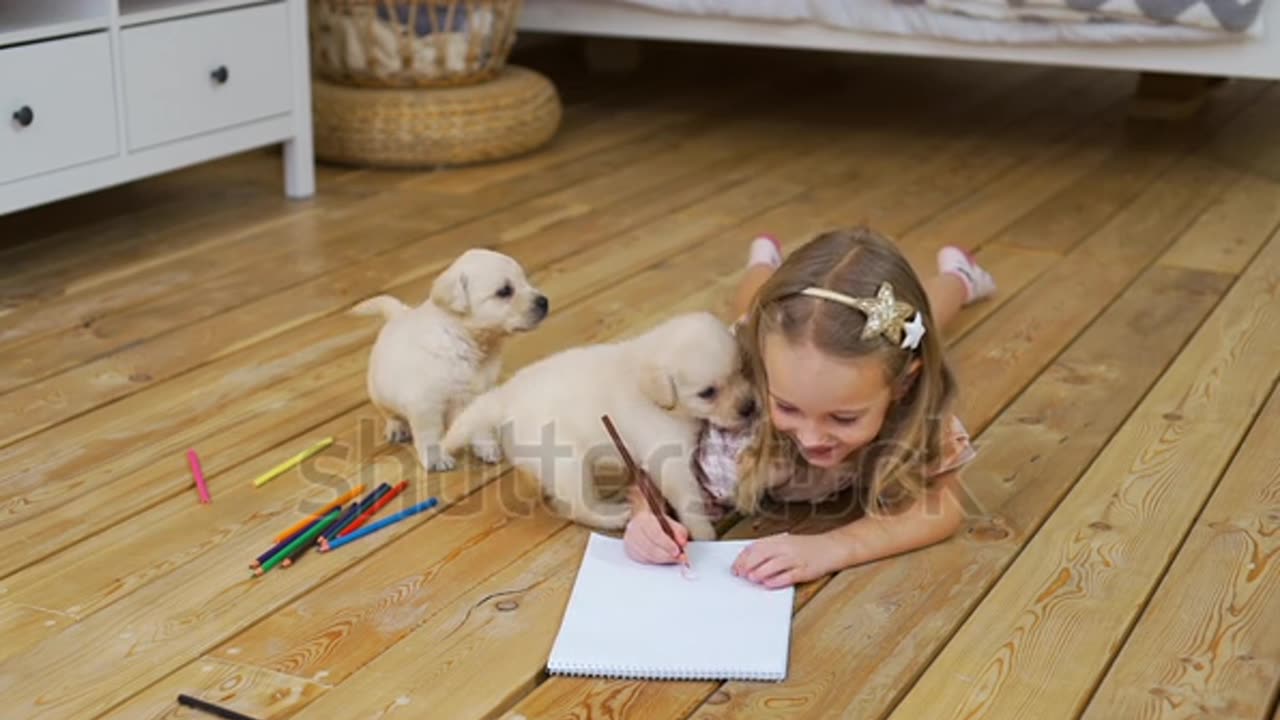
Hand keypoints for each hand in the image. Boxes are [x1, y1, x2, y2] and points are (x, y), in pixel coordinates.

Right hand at [624, 508, 689, 564]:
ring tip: (673, 559)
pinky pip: (643, 561)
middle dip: (667, 555)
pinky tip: (662, 559)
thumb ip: (679, 532)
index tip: (677, 551)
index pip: (654, 533)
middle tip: (679, 558)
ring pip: (646, 556)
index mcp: (643, 518)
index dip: (667, 544)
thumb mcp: (671, 523)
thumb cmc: (657, 523)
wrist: (642, 521)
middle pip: (650, 547)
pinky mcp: (630, 551)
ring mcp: (629, 541)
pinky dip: (655, 562)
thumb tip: (682, 543)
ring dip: (662, 560)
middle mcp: (633, 529)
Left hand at [732, 532, 850, 588]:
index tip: (735, 567)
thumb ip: (769, 550)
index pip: (756, 547)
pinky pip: (788, 576)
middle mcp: (786, 547)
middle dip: (747, 565)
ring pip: (773, 565)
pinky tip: (768, 584)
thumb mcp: (786, 542)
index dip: (743, 557)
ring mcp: (796, 559)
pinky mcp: (805, 570)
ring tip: (751, 578)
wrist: (832, 547)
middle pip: (762, 555)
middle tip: (739, 574)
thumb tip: (748, 561)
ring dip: (760, 572)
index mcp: (779, 540)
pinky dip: (777, 580)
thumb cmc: (807, 547)